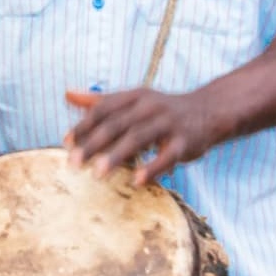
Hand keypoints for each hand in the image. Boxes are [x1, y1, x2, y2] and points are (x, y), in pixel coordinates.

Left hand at [64, 87, 224, 184]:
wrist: (209, 111)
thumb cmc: (160, 110)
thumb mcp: (132, 100)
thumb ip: (100, 101)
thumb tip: (67, 94)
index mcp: (134, 97)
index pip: (103, 109)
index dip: (84, 125)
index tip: (66, 143)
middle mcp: (150, 107)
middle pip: (116, 125)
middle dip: (93, 144)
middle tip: (73, 162)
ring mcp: (169, 124)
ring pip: (139, 139)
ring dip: (116, 156)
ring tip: (97, 174)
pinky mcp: (186, 142)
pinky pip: (168, 156)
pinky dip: (153, 168)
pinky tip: (137, 181)